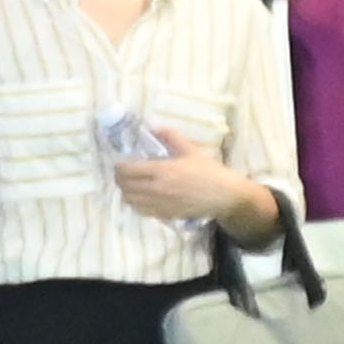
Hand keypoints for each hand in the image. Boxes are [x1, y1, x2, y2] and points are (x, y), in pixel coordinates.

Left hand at [109, 148, 244, 229]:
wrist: (225, 197)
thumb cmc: (210, 173)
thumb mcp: (192, 151)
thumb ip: (172, 137)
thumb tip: (154, 128)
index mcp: (162, 171)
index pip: (127, 169)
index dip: (119, 165)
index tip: (121, 161)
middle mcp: (156, 189)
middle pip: (124, 185)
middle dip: (120, 177)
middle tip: (124, 172)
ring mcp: (159, 204)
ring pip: (129, 199)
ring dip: (126, 190)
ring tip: (131, 184)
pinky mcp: (164, 214)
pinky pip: (140, 210)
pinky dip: (135, 203)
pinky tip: (142, 197)